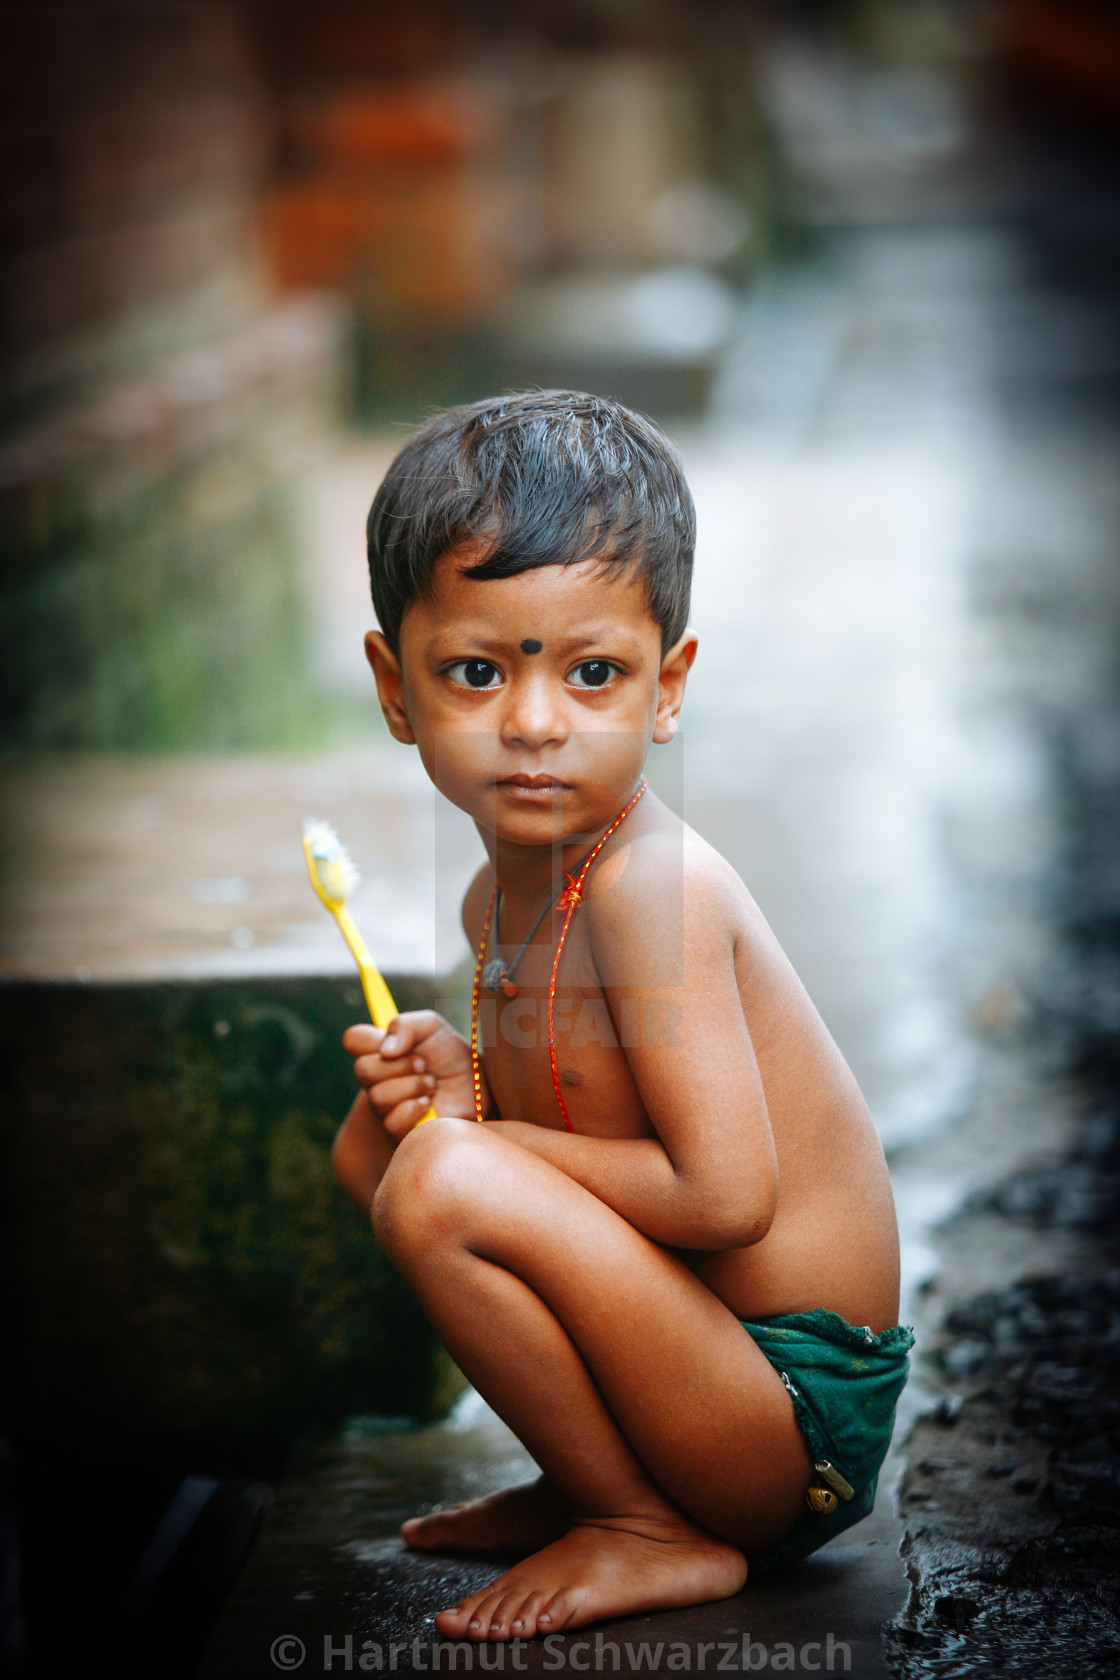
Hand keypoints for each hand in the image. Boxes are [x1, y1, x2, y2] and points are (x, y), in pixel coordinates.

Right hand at [342, 1010, 482, 1138]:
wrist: (477, 1087)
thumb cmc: (451, 1055)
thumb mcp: (432, 1027)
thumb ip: (406, 1025)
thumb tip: (385, 1050)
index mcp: (380, 1049)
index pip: (353, 1039)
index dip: (369, 1040)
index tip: (395, 1045)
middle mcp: (376, 1078)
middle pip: (362, 1069)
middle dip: (400, 1065)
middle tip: (423, 1065)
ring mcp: (384, 1106)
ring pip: (377, 1097)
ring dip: (412, 1086)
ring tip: (431, 1085)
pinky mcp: (397, 1131)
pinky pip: (392, 1121)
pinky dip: (414, 1108)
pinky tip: (429, 1104)